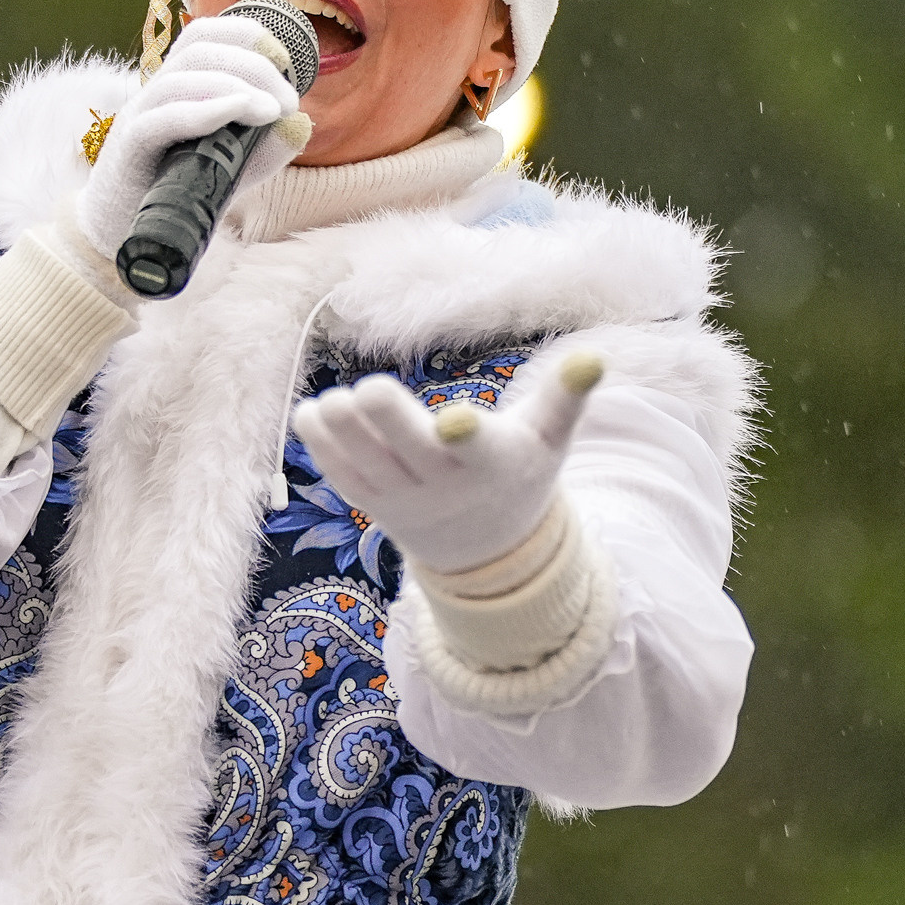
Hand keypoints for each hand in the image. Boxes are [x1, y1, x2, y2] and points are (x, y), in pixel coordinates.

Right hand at [75, 15, 308, 262]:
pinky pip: (162, 118)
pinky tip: (236, 112)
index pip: (203, 35)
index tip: (284, 57)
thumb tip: (302, 124)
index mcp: (177, 87)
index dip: (244, 33)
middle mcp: (155, 92)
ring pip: (182, 78)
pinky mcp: (130, 148)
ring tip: (273, 111)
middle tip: (288, 100)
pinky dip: (203, 110)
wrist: (122, 235)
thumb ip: (265, 148)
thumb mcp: (233, 169)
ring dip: (235, 86)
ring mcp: (139, 116)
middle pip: (198, 49)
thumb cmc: (177, 194)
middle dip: (252, 65)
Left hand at [291, 350, 604, 575]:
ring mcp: (405, 499)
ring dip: (343, 434)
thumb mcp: (548, 439)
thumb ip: (566, 398)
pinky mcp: (375, 505)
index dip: (464, 434)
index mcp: (490, 462)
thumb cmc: (519, 472)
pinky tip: (310, 414)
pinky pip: (345, 479)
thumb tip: (593, 356)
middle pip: (410, 453)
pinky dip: (324, 450)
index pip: (476, 449)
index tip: (452, 418)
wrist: (487, 548)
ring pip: (367, 466)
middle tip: (367, 389)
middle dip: (386, 423)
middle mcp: (445, 484)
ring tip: (330, 402)